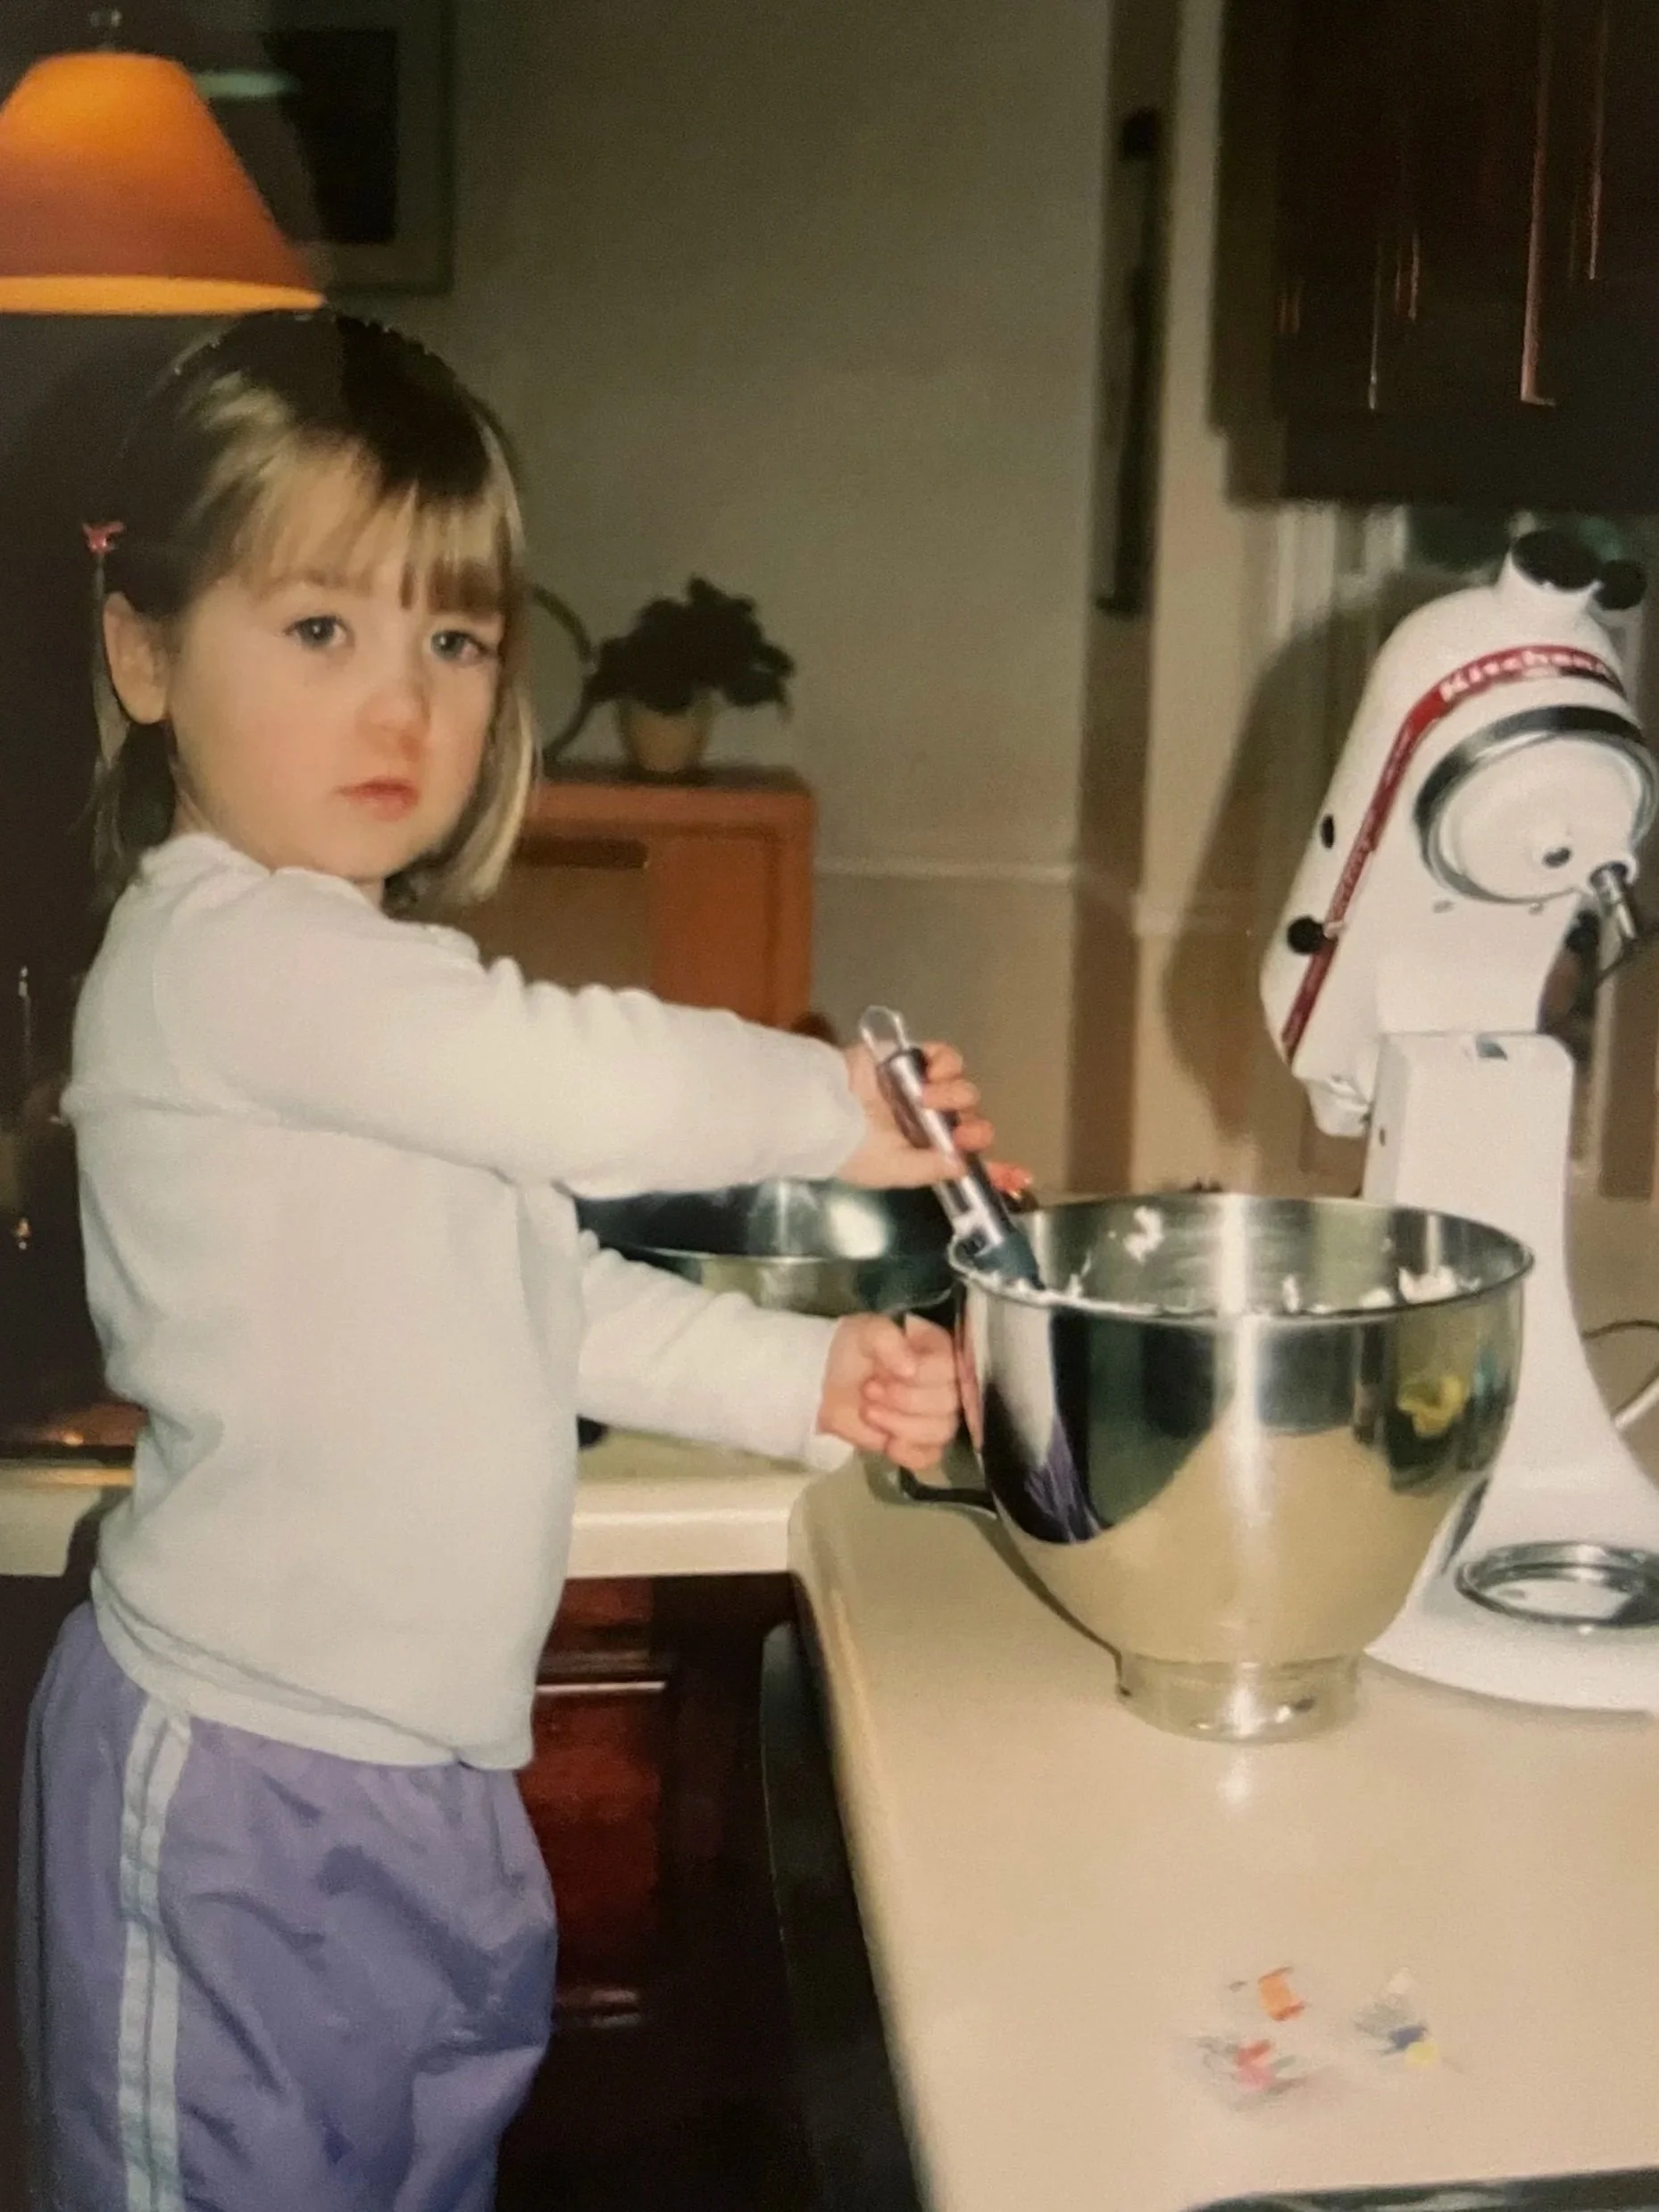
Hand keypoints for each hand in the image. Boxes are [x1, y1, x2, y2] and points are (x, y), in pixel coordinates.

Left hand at [817, 1313, 958, 1471]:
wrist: (825, 1383)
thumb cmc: (852, 1350)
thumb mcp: (865, 1331)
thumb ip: (888, 1340)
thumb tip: (911, 1369)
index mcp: (937, 1350)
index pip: (950, 1369)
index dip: (922, 1376)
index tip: (887, 1373)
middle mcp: (943, 1383)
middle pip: (948, 1403)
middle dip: (905, 1401)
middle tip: (870, 1390)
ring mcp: (932, 1415)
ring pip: (941, 1431)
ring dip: (902, 1425)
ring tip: (869, 1412)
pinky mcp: (918, 1442)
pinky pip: (930, 1456)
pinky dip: (910, 1454)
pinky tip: (888, 1444)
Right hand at [838, 1041, 1031, 1195]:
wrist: (825, 1113)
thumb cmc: (854, 1150)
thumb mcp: (893, 1171)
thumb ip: (929, 1169)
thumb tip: (961, 1164)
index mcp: (928, 1153)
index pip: (970, 1161)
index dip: (998, 1169)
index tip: (1022, 1177)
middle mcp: (931, 1122)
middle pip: (974, 1121)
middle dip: (975, 1129)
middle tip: (959, 1133)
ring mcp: (924, 1090)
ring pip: (965, 1090)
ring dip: (954, 1096)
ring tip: (927, 1100)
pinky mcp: (915, 1061)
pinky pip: (947, 1058)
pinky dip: (947, 1065)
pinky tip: (933, 1075)